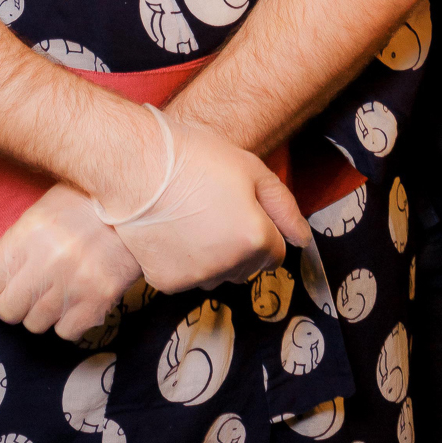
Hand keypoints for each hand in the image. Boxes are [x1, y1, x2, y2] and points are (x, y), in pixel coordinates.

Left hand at [0, 183, 142, 341]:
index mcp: (28, 234)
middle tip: (29, 291)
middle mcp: (47, 262)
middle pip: (7, 310)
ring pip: (35, 324)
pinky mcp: (97, 302)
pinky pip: (66, 332)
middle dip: (14, 303)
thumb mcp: (42, 213)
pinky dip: (68, 321)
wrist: (141, 206)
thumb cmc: (85, 205)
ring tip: (58, 290)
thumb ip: (15, 248)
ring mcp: (73, 285)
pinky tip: (77, 300)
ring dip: (43, 312)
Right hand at [98, 110, 309, 294]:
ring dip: (214, 257)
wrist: (138, 167)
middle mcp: (230, 266)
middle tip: (216, 211)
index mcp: (255, 239)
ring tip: (192, 219)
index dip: (262, 228)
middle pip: (248, 267)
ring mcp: (197, 278)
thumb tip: (303, 239)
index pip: (276, 252)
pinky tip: (172, 231)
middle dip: (241, 246)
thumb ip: (283, 206)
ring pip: (218, 275)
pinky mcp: (168, 283)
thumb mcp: (250, 169)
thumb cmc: (197, 159)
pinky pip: (187, 277)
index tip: (242, 209)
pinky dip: (183, 261)